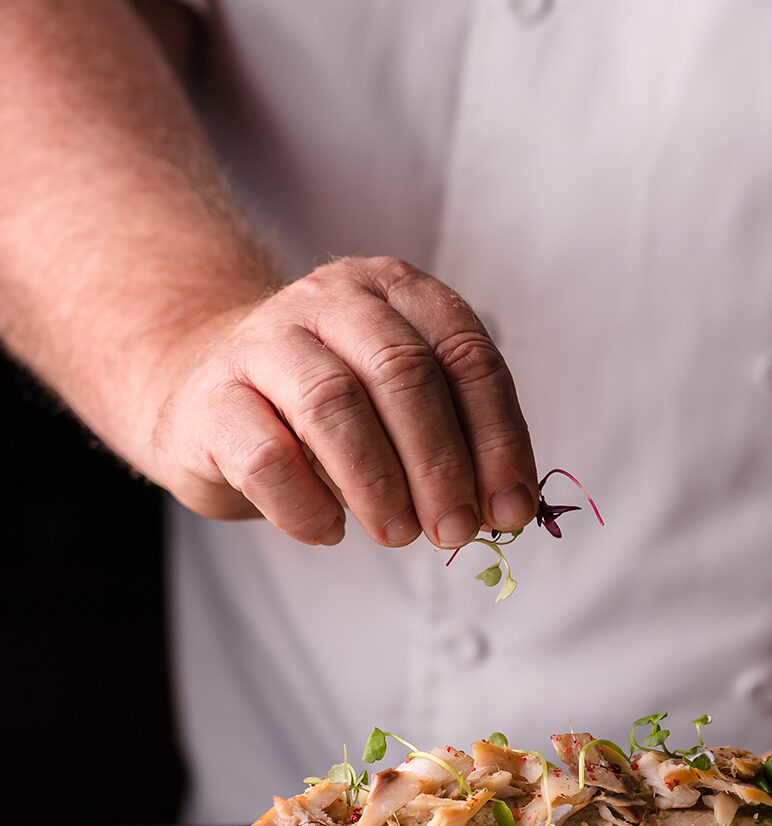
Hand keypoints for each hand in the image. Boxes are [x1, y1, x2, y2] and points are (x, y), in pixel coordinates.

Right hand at [147, 256, 536, 546]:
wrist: (206, 390)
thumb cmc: (332, 407)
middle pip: (403, 373)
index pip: (467, 356)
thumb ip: (458, 443)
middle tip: (456, 530)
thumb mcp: (405, 406)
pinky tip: (330, 530)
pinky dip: (309, 506)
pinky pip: (267, 458)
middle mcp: (330, 299)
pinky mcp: (211, 400)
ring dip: (381, 486)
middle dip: (442, 464)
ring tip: (400, 534)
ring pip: (333, 406)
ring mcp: (263, 341)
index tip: (511, 508)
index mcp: (397, 291)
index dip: (498, 438)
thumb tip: (506, 510)